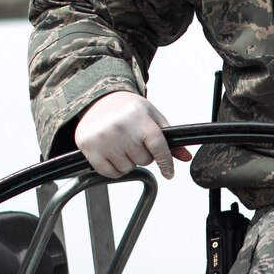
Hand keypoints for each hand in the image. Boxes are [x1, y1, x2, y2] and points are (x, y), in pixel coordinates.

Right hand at [74, 91, 192, 178]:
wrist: (99, 100)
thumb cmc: (128, 109)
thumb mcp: (152, 117)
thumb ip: (169, 138)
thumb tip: (185, 157)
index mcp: (139, 118)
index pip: (158, 146)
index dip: (166, 162)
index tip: (169, 173)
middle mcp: (120, 128)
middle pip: (143, 160)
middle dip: (142, 154)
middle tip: (134, 140)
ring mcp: (103, 139)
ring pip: (127, 168)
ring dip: (127, 161)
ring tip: (121, 144)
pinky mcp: (88, 147)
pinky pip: (109, 173)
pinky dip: (114, 168)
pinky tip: (112, 152)